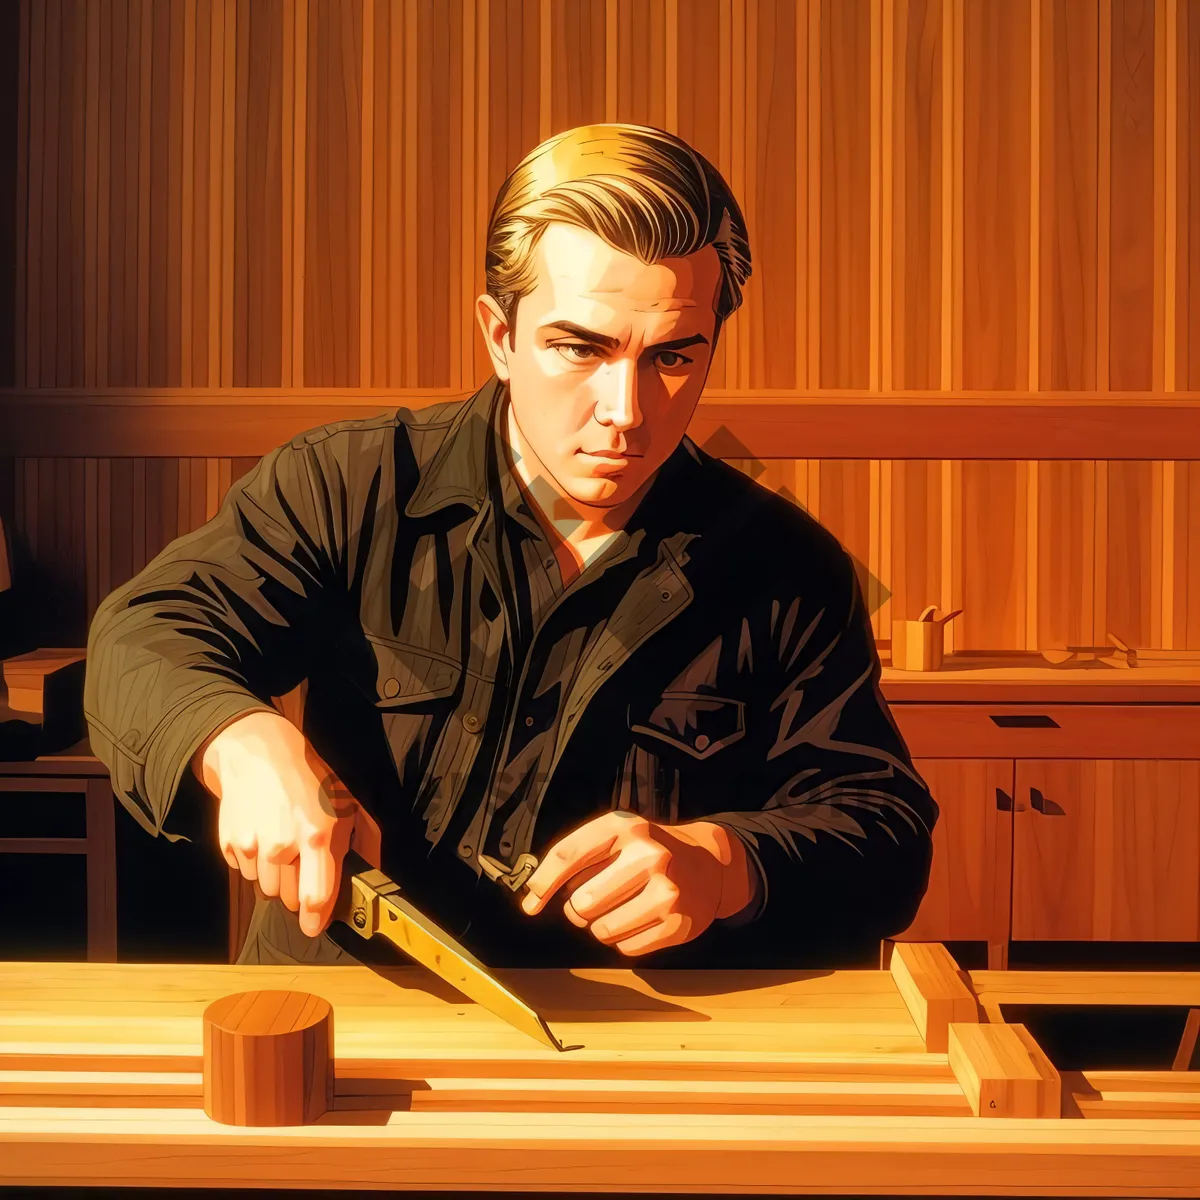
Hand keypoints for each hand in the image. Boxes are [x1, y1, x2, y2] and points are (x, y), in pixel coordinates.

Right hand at [194, 710, 381, 937]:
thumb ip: (365, 842)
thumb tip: (375, 873)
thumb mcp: (347, 804)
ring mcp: (252, 846)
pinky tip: (262, 837)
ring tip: (281, 847)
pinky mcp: (230, 843)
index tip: (315, 927)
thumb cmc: (308, 780)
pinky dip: (253, 864)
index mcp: (317, 837)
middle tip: (301, 864)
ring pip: (265, 888)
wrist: (259, 754)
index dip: (317, 919)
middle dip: (297, 890)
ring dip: (275, 878)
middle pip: (288, 898)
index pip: (317, 897)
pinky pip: (244, 872)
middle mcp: (283, 846)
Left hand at [519, 811, 754, 954]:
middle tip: (596, 900)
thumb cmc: (649, 851)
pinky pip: (625, 947)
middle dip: (580, 908)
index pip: (569, 855)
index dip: (543, 883)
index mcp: (624, 828)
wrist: (709, 864)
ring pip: (601, 929)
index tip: (531, 903)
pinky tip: (640, 920)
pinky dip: (624, 940)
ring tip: (621, 908)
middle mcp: (648, 855)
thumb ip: (576, 858)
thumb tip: (533, 899)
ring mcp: (666, 890)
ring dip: (601, 926)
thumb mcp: (617, 837)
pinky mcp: (677, 924)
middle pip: (581, 902)